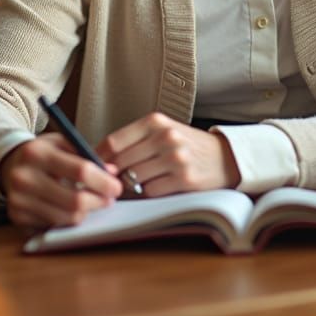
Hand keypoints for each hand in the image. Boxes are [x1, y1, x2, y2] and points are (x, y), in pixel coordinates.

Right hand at [0, 133, 122, 228]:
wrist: (10, 164)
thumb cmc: (43, 153)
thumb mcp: (62, 143)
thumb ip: (87, 155)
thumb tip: (111, 173)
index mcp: (37, 153)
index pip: (80, 170)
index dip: (103, 181)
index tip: (116, 186)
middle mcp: (24, 177)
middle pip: (74, 200)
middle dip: (98, 201)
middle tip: (108, 199)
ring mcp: (18, 200)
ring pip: (66, 217)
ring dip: (85, 212)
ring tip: (90, 203)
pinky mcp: (17, 217)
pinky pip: (53, 226)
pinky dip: (67, 219)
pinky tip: (70, 208)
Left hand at [98, 112, 240, 197]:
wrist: (224, 157)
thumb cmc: (186, 145)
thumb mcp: (162, 131)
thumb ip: (134, 141)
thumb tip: (98, 160)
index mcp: (156, 121)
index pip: (114, 141)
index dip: (98, 158)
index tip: (90, 168)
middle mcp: (166, 136)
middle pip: (121, 162)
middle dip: (111, 175)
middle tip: (108, 182)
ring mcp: (176, 158)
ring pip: (134, 178)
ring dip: (129, 186)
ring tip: (135, 184)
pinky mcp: (184, 179)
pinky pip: (150, 192)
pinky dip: (147, 194)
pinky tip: (154, 188)